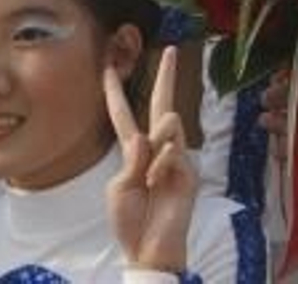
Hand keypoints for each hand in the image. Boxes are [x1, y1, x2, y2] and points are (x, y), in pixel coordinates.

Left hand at [105, 47, 195, 274]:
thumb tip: (144, 136)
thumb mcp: (118, 188)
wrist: (148, 248)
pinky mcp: (189, 171)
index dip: (115, 92)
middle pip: (161, 104)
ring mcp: (175, 158)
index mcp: (134, 151)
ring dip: (153, 148)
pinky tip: (159, 185)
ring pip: (167, 123)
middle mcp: (156, 149)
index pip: (123, 115)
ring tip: (150, 178)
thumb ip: (129, 160)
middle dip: (166, 76)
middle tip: (171, 51)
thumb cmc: (130, 221)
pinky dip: (160, 167)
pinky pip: (172, 151)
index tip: (108, 68)